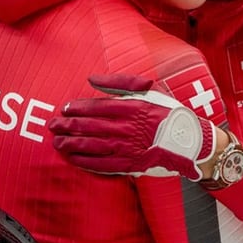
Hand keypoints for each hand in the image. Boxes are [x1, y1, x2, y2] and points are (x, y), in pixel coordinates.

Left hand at [48, 73, 215, 181]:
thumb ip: (120, 81)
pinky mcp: (131, 164)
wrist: (190, 141)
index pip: (98, 107)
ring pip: (93, 146)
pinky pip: (103, 164)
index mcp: (133, 107)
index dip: (78, 108)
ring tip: (57, 142)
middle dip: (68, 126)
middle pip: (90, 126)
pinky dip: (86, 162)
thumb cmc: (168, 112)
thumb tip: (92, 78)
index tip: (64, 108)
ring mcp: (129, 148)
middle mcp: (128, 128)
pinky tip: (73, 158)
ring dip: (72, 144)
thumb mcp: (150, 89)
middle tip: (52, 126)